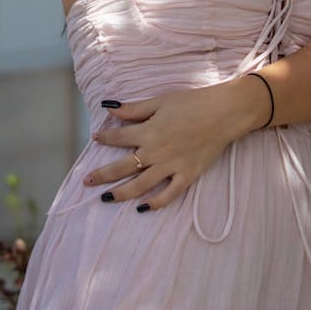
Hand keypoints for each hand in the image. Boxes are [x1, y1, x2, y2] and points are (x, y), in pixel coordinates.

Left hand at [84, 84, 241, 210]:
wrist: (223, 113)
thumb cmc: (192, 102)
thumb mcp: (160, 101)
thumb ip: (134, 109)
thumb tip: (110, 109)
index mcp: (148, 131)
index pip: (119, 137)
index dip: (105, 138)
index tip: (96, 138)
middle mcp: (156, 152)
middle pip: (123, 167)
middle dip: (102, 175)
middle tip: (87, 181)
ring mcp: (171, 166)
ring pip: (140, 185)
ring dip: (121, 193)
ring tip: (106, 198)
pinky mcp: (187, 175)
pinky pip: (168, 194)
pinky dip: (155, 203)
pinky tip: (142, 208)